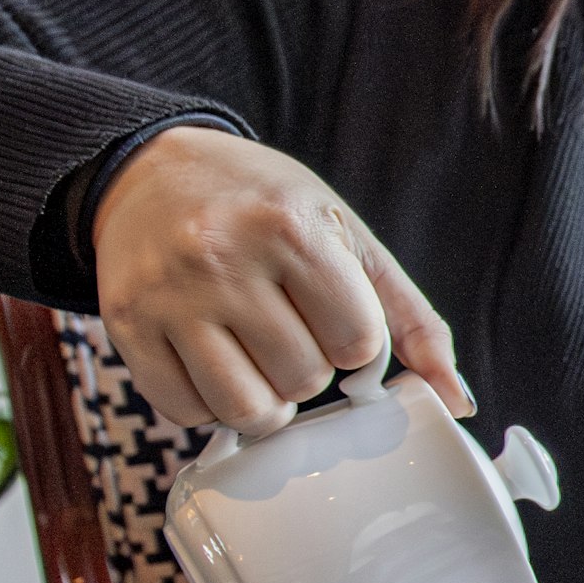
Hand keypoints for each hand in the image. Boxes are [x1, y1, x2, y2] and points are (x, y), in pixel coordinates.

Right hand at [90, 126, 469, 431]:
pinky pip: (184, 412)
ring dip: (265, 400)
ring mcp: (168, 296)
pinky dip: (209, 405)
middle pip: (304, 379)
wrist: (150, 171)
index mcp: (289, 228)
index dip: (356, 344)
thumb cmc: (264, 205)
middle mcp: (222, 258)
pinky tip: (212, 361)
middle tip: (288, 326)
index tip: (336, 320)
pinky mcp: (125, 325)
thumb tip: (458, 400)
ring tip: (257, 355)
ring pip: (246, 409)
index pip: (357, 342)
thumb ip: (411, 318)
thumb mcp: (347, 238)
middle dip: (309, 367)